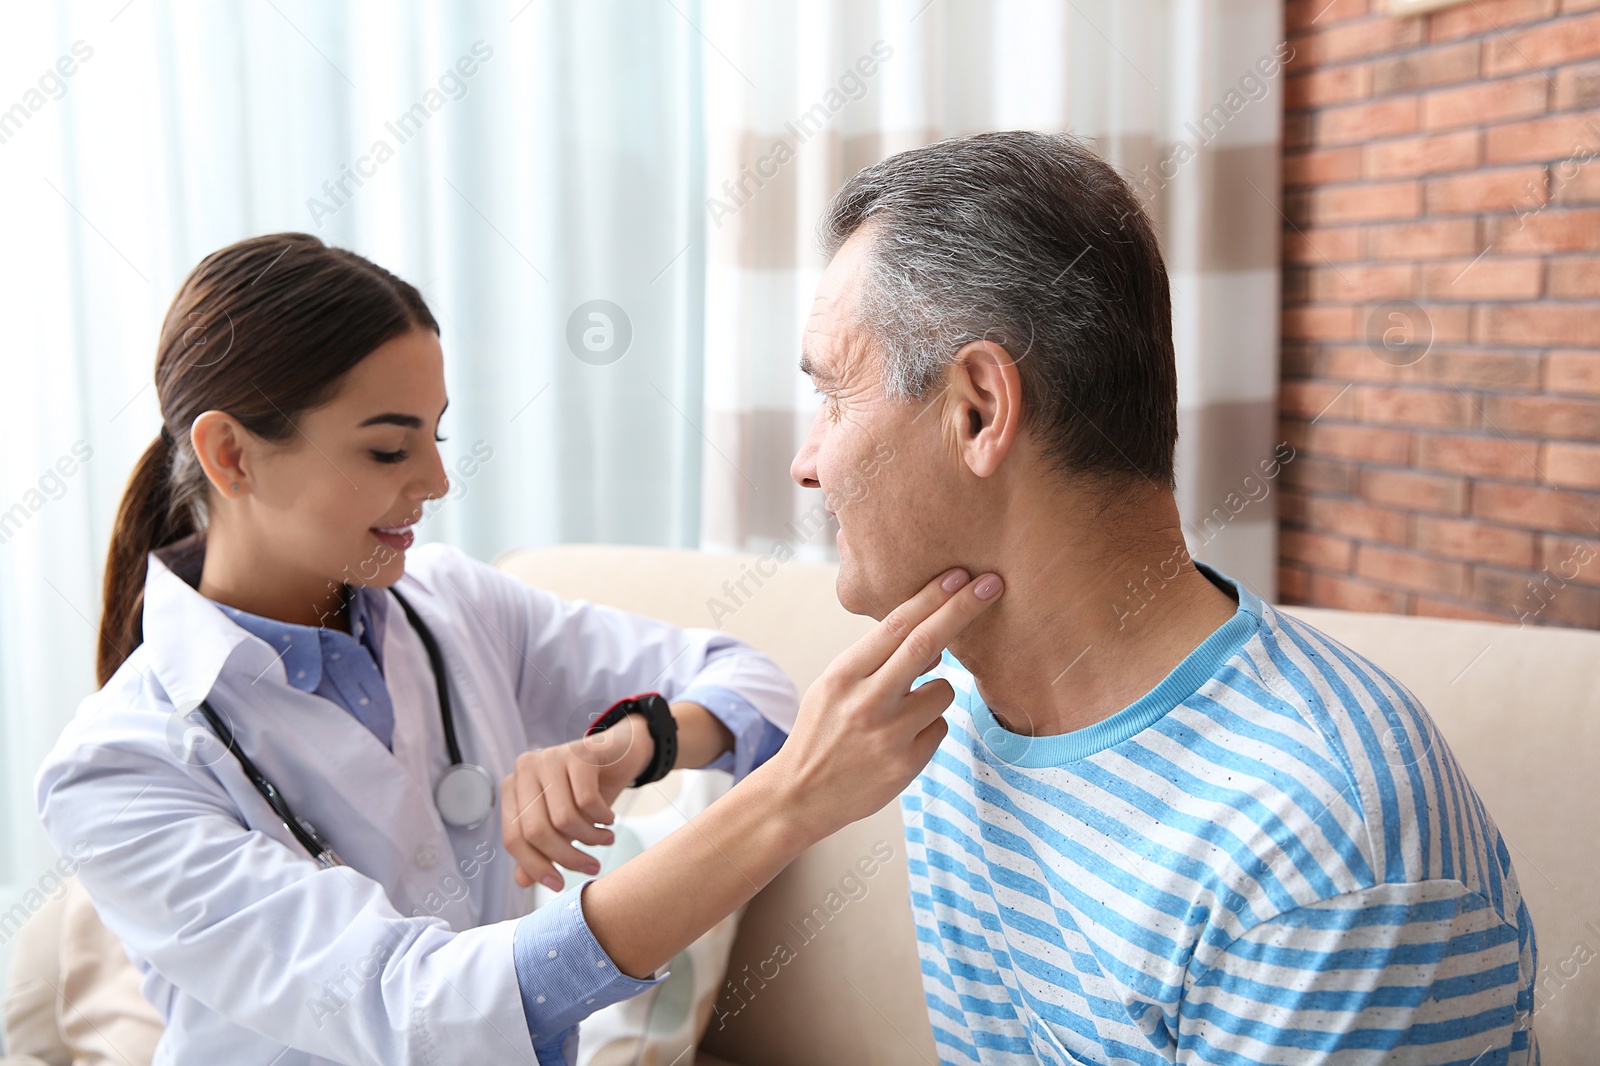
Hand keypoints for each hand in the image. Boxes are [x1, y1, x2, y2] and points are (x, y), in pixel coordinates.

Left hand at [500, 715, 652, 890]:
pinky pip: (587, 802)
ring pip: (564, 819)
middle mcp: (525, 769)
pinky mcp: (578, 753)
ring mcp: (550, 758)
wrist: (620, 753)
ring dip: (590, 838)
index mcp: (513, 788)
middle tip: (592, 867)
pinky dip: (602, 818)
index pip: (513, 838)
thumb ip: (539, 849)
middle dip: (567, 857)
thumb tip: (522, 881)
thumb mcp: (561, 823)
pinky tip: (609, 818)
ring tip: (605, 839)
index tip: (559, 884)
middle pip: (536, 831)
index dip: (535, 866)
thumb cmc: (586, 791)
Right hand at [757, 567, 1002, 842]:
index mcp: (843, 675)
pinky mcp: (907, 764)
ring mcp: (889, 734)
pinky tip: (899, 741)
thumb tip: (935, 642)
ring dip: (935, 692)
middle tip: (992, 584)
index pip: (894, 626)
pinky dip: (928, 727)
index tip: (958, 576)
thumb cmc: (822, 732)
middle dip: (962, 609)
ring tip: (901, 714)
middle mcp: (867, 701)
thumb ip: (877, 662)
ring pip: (943, 691)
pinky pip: (940, 727)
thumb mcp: (834, 687)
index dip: (930, 598)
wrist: (800, 795)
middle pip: (926, 644)